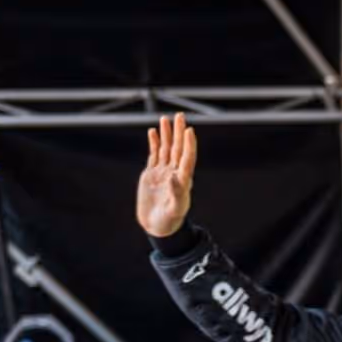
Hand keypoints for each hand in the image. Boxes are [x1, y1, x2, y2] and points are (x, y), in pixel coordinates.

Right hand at [137, 113, 196, 236]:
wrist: (157, 226)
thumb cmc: (169, 220)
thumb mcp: (175, 209)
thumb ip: (177, 193)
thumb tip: (175, 177)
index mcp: (183, 180)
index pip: (187, 158)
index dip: (189, 144)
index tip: (189, 130)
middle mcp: (174, 173)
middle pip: (178, 148)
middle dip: (178, 132)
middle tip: (180, 115)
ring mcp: (163, 172)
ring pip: (166, 149)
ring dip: (166, 134)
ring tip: (165, 119)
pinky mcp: (152, 174)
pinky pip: (154, 155)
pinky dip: (154, 143)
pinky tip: (154, 132)